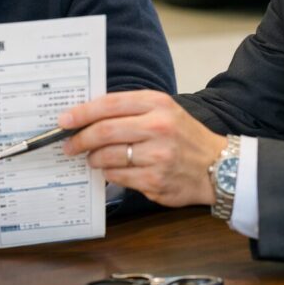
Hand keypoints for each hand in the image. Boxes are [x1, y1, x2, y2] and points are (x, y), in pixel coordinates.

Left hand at [58, 90, 226, 207]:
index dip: (81, 113)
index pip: (109, 104)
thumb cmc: (184, 136)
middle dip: (79, 139)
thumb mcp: (163, 111)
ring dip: (93, 159)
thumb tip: (86, 117)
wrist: (219, 167)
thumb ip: (129, 110)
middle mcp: (157, 127)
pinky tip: (113, 170)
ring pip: (107, 157)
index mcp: (157, 104)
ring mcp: (157, 156)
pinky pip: (118, 176)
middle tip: (69, 145)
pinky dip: (109, 174)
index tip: (64, 120)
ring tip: (93, 158)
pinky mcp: (155, 180)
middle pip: (103, 132)